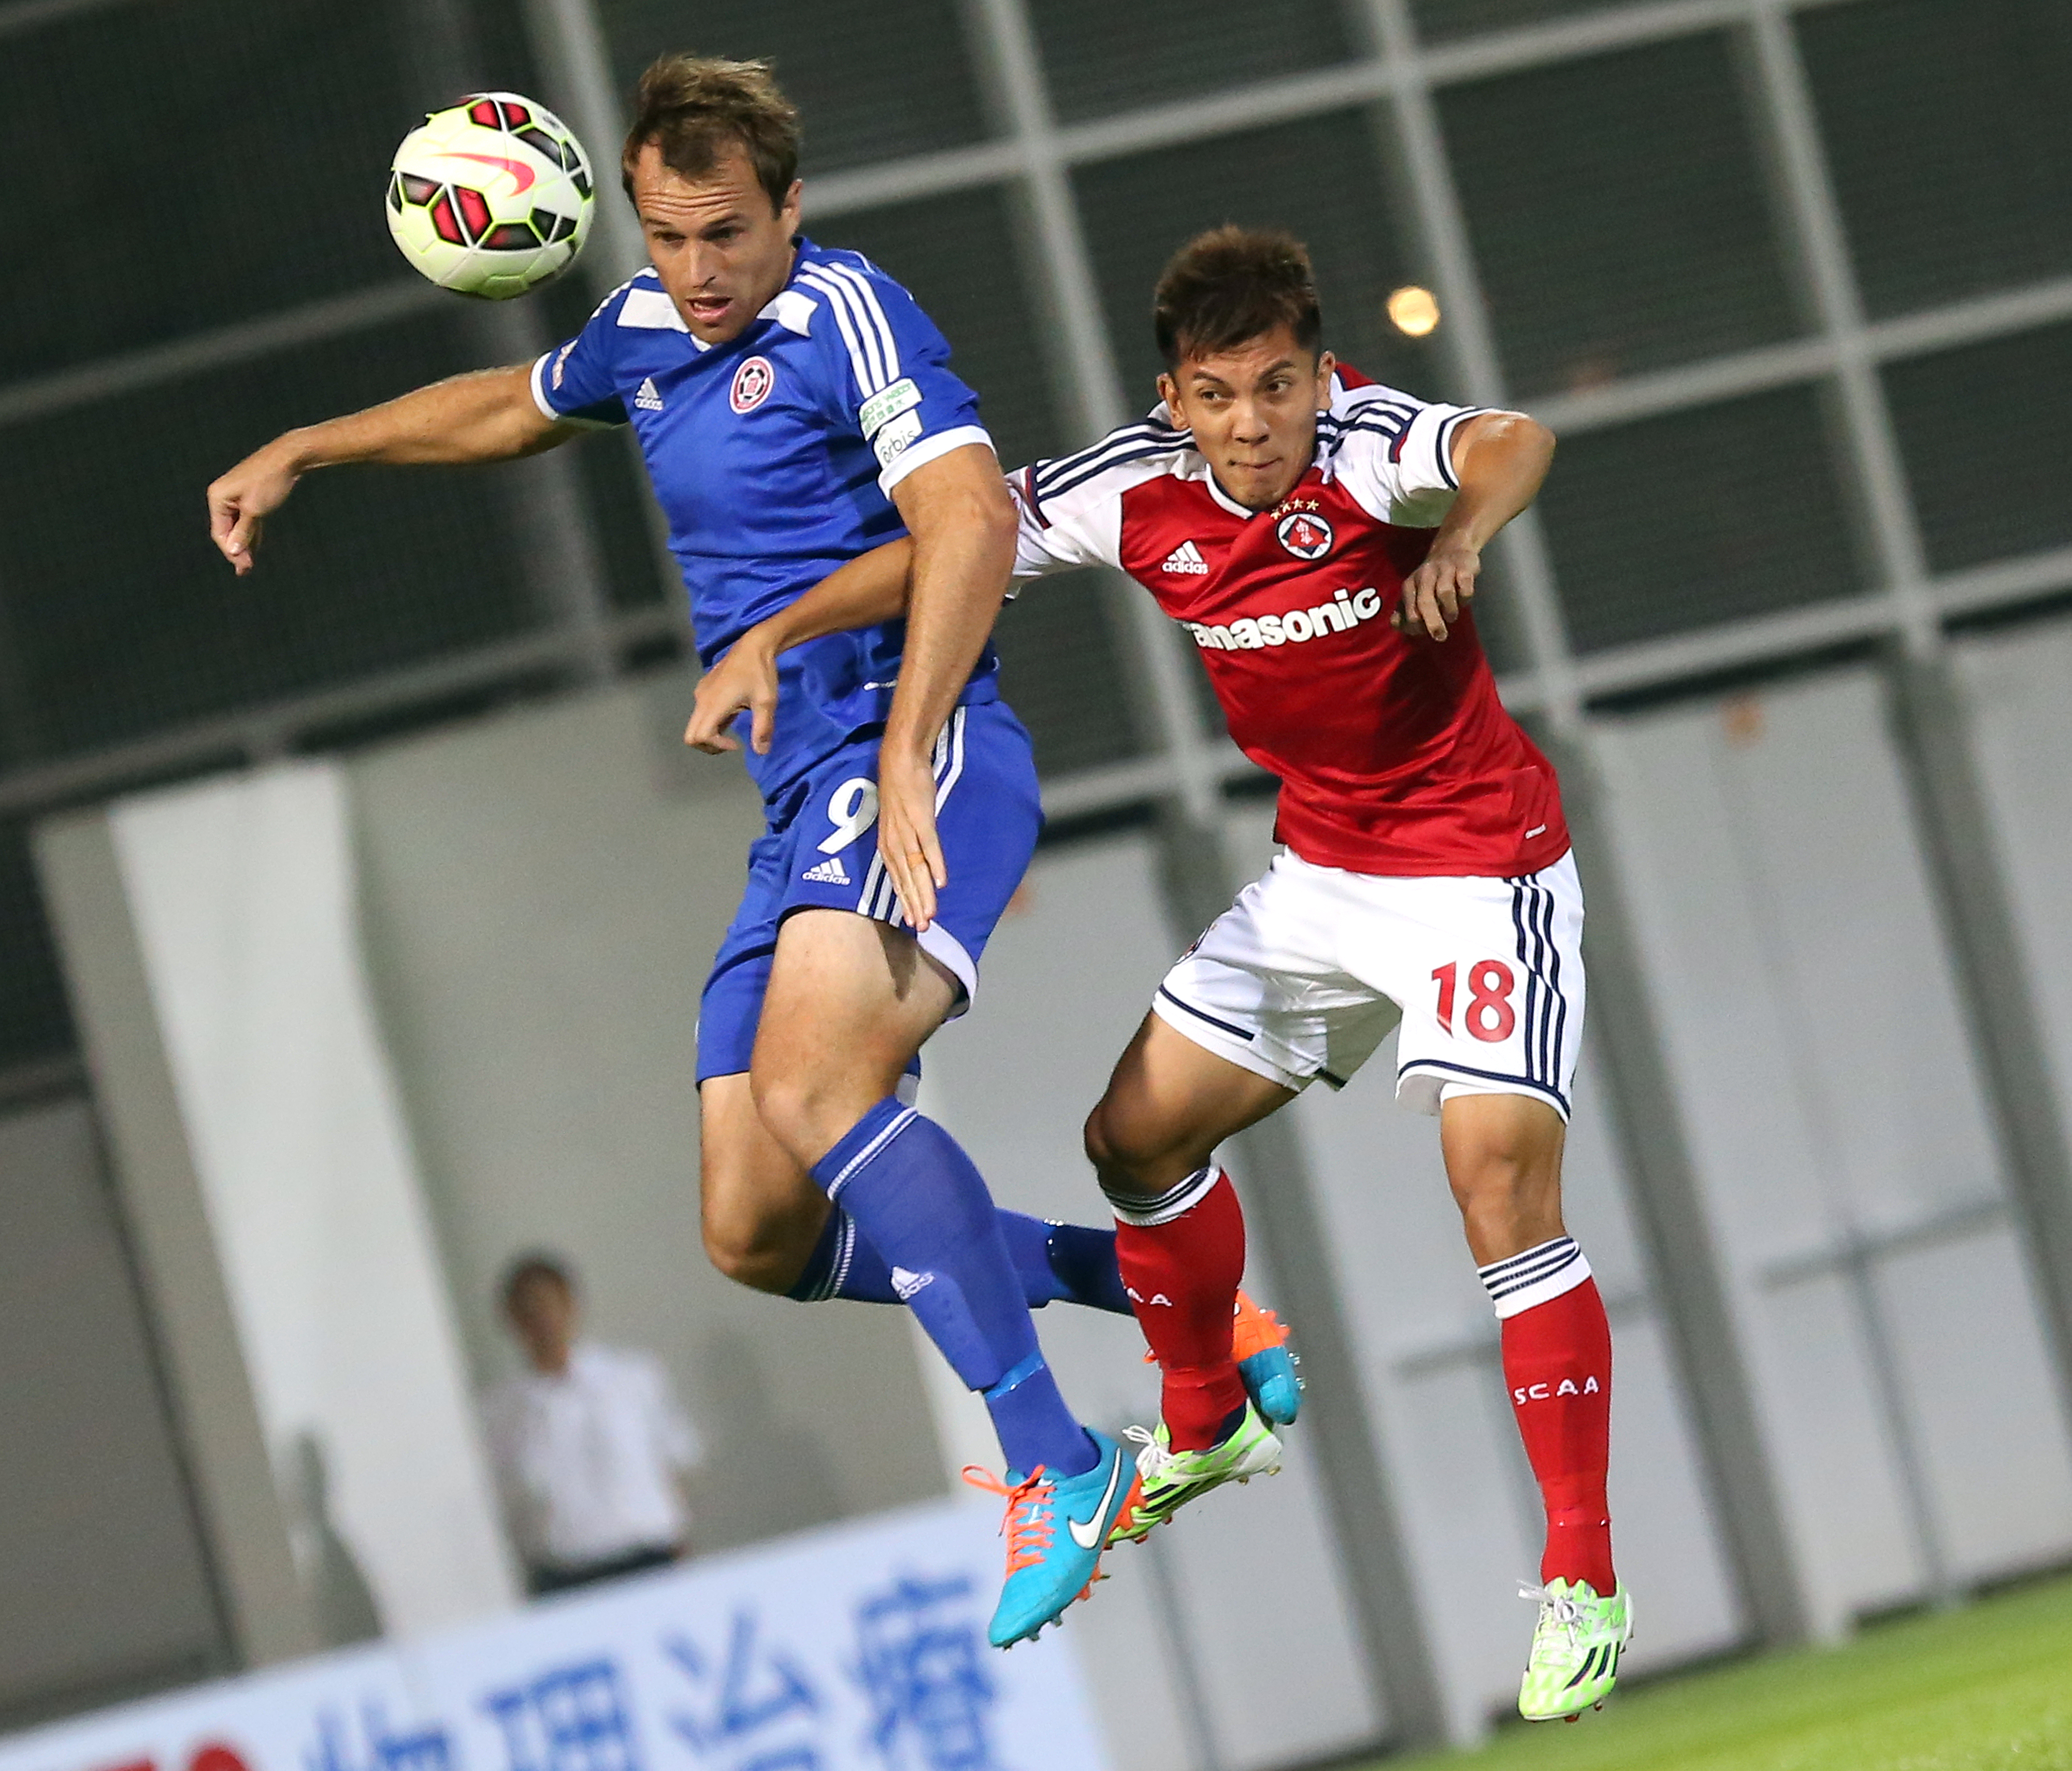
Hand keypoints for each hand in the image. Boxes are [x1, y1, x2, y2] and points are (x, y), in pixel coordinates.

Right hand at [207, 438, 302, 574]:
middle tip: (246, 571)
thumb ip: (244, 531)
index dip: (231, 552)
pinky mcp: (249, 497)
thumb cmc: (270, 481)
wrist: (289, 457)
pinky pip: (247, 520)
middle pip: (227, 531)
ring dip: (244, 545)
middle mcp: (222, 497)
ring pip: (238, 526)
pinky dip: (251, 533)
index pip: (220, 532)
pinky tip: (254, 549)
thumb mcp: (255, 510)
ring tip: (248, 566)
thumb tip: (233, 551)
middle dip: (237, 550)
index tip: (243, 567)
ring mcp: (236, 496)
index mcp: (217, 497)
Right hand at [685, 633, 778, 753]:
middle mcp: (702, 700)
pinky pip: (701, 713)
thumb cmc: (761, 672)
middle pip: (691, 735)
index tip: (737, 744)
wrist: (754, 645)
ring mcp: (701, 693)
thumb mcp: (766, 702)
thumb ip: (762, 729)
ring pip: (695, 725)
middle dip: (709, 746)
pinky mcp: (704, 688)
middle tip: (730, 744)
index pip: (700, 736)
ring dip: (711, 735)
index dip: (717, 746)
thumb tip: (761, 753)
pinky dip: (712, 723)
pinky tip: (732, 715)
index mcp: (713, 704)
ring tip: (733, 730)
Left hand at [875, 740, 945, 932]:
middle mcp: (894, 840)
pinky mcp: (921, 818)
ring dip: (923, 893)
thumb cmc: (902, 789)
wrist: (901, 760)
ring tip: (930, 915)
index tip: (912, 922)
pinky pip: (929, 845)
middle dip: (913, 905)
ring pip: (915, 868)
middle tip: (921, 928)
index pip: (897, 878)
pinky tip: (941, 882)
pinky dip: (935, 864)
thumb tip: (916, 860)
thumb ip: (907, 841)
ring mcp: (907, 830)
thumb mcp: (899, 820)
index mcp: (888, 843)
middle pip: (906, 879)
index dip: (905, 901)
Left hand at [1393, 540, 1480, 641]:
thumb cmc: (1431, 580)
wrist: (1452, 547)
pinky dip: (1465, 597)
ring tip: (1451, 617)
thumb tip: (1396, 625)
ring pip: (1445, 592)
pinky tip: (1464, 600)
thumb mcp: (1414, 593)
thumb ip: (1404, 612)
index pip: (1409, 611)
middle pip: (1425, 602)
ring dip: (1450, 610)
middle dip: (1432, 622)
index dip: (1415, 626)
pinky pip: (1465, 585)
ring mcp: (1445, 570)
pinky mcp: (1464, 566)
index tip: (1423, 632)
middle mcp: (1425, 576)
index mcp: (1410, 585)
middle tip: (1440, 636)